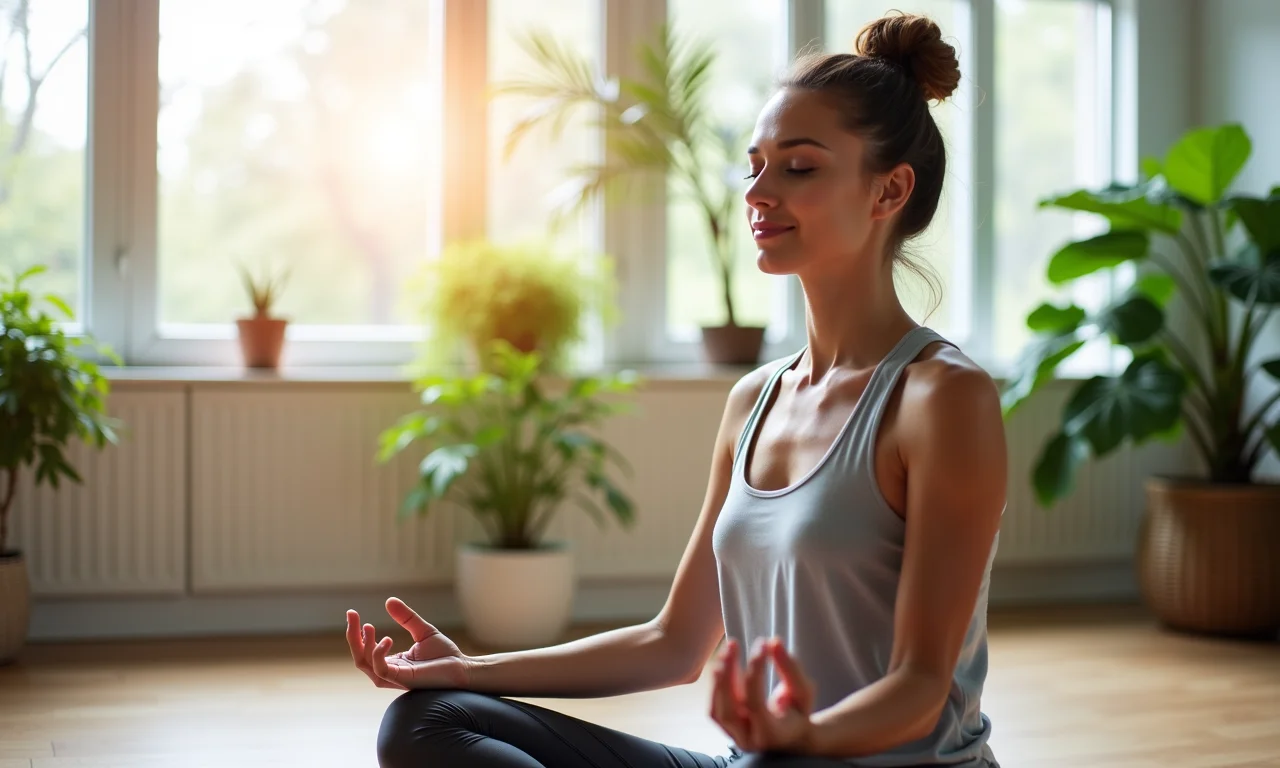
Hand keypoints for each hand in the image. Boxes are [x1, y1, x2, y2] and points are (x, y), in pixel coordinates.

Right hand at [346, 597, 473, 689]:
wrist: (462, 668)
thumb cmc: (444, 654)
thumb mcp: (422, 630)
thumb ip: (406, 618)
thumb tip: (388, 601)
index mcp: (392, 662)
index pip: (365, 650)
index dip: (356, 632)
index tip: (352, 613)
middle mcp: (389, 671)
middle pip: (359, 657)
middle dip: (353, 636)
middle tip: (352, 614)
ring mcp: (394, 677)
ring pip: (365, 664)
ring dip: (362, 643)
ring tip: (368, 625)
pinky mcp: (402, 680)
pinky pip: (381, 670)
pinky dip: (378, 654)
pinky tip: (386, 639)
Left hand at [709, 637, 816, 755]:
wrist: (791, 736)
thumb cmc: (798, 713)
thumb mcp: (803, 692)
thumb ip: (791, 669)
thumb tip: (774, 642)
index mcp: (772, 735)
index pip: (755, 703)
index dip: (756, 671)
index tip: (763, 644)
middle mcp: (749, 740)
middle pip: (728, 711)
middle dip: (727, 676)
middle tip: (733, 645)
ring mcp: (734, 737)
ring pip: (716, 710)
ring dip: (719, 677)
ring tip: (729, 649)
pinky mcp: (725, 728)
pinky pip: (714, 707)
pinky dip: (717, 684)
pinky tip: (725, 663)